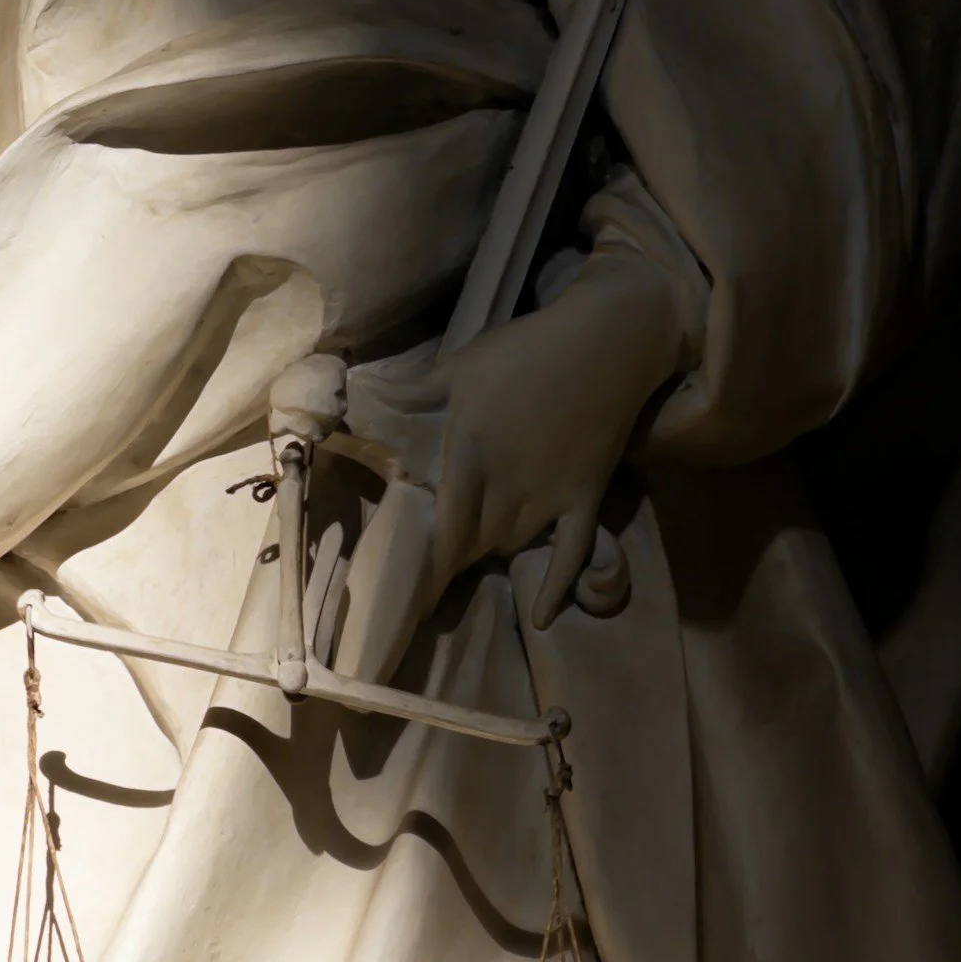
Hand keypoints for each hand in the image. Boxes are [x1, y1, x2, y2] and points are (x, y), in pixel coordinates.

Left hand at [347, 253, 685, 626]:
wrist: (602, 343)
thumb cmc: (522, 351)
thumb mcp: (457, 367)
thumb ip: (411, 396)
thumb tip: (358, 401)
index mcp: (469, 458)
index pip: (443, 527)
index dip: (427, 565)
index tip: (410, 593)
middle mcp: (507, 489)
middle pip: (473, 542)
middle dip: (452, 560)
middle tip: (434, 579)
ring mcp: (550, 498)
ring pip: (511, 545)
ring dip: (490, 553)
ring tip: (472, 559)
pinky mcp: (586, 497)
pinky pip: (572, 554)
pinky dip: (557, 587)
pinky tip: (543, 618)